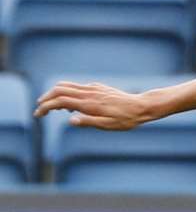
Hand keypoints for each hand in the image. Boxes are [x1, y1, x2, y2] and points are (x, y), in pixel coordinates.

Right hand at [36, 81, 158, 130]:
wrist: (142, 107)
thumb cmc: (126, 119)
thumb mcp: (108, 125)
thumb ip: (88, 122)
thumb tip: (70, 120)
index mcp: (89, 104)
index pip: (60, 101)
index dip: (46, 107)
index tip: (38, 114)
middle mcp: (89, 93)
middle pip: (59, 90)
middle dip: (46, 98)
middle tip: (39, 110)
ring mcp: (94, 88)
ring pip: (67, 85)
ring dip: (54, 93)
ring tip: (50, 106)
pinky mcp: (98, 87)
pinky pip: (77, 86)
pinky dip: (67, 92)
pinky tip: (70, 104)